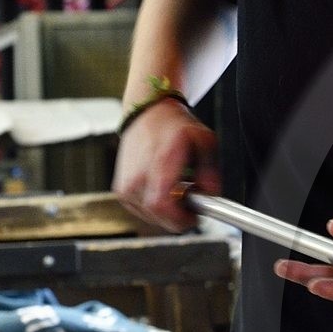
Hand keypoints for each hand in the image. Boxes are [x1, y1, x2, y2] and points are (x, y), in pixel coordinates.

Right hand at [113, 99, 220, 232]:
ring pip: (150, 216)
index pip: (162, 205)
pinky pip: (141, 211)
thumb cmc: (174, 126)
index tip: (194, 216)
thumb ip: (211, 171)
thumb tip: (211, 196)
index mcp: (158, 164)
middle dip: (178, 217)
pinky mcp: (121, 190)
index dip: (180, 218)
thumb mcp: (204, 141)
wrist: (147, 113)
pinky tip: (163, 190)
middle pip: (158, 216)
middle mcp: (137, 176)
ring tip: (177, 190)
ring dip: (167, 212)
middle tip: (190, 203)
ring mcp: (126, 185)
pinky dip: (155, 208)